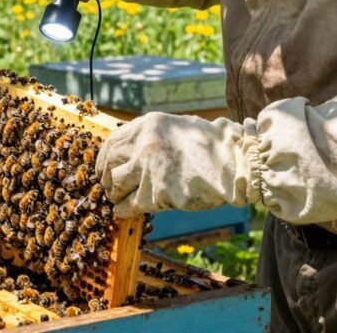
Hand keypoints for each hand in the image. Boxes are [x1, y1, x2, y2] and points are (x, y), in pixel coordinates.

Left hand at [94, 112, 255, 217]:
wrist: (234, 164)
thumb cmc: (211, 147)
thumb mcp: (176, 128)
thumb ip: (152, 136)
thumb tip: (130, 150)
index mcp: (148, 125)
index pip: (112, 142)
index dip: (103, 158)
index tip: (102, 169)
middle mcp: (144, 144)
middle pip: (110, 163)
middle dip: (106, 178)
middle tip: (109, 188)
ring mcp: (149, 168)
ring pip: (116, 184)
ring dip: (114, 194)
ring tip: (118, 199)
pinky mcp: (157, 193)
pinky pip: (129, 204)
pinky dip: (123, 210)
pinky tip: (124, 211)